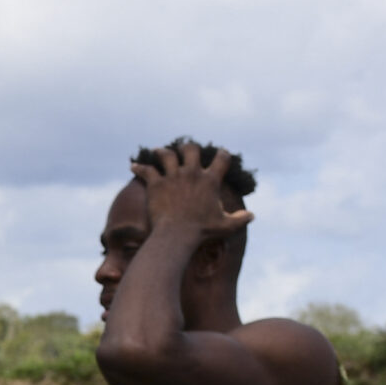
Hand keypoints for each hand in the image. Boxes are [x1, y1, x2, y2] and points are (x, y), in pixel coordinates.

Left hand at [130, 140, 253, 239]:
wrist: (177, 236)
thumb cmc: (202, 232)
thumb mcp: (225, 226)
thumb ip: (240, 219)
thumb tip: (252, 215)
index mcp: (210, 180)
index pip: (221, 158)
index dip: (222, 154)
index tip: (221, 153)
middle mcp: (192, 173)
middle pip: (190, 149)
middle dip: (188, 148)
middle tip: (184, 150)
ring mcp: (173, 177)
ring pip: (166, 155)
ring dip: (161, 152)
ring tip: (157, 151)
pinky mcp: (156, 184)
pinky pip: (146, 170)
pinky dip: (138, 168)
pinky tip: (133, 167)